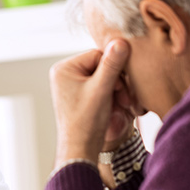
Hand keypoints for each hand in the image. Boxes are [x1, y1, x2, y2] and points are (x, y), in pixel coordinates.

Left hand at [49, 39, 134, 164]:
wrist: (80, 149)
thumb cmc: (86, 122)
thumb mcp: (102, 89)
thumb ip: (112, 65)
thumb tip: (121, 41)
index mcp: (64, 69)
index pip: (98, 55)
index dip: (114, 69)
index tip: (122, 87)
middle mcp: (65, 74)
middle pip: (101, 65)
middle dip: (116, 81)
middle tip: (125, 98)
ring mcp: (72, 85)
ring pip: (103, 77)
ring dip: (116, 89)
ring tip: (121, 104)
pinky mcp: (80, 95)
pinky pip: (100, 87)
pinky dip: (110, 95)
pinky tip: (115, 106)